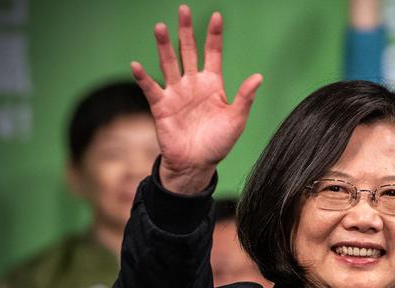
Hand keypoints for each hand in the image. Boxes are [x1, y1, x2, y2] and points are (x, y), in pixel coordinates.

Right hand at [132, 5, 261, 193]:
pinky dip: (143, 77)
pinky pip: (150, 89)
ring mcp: (176, 94)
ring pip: (169, 64)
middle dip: (186, 31)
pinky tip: (137, 65)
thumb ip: (245, 97)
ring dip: (164, 46)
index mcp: (212, 85)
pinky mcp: (161, 106)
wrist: (197, 164)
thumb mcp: (236, 120)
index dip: (214, 36)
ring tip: (160, 27)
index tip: (217, 16)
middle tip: (183, 9)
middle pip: (188, 51)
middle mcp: (193, 84)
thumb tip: (258, 76)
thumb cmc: (218, 143)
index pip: (213, 54)